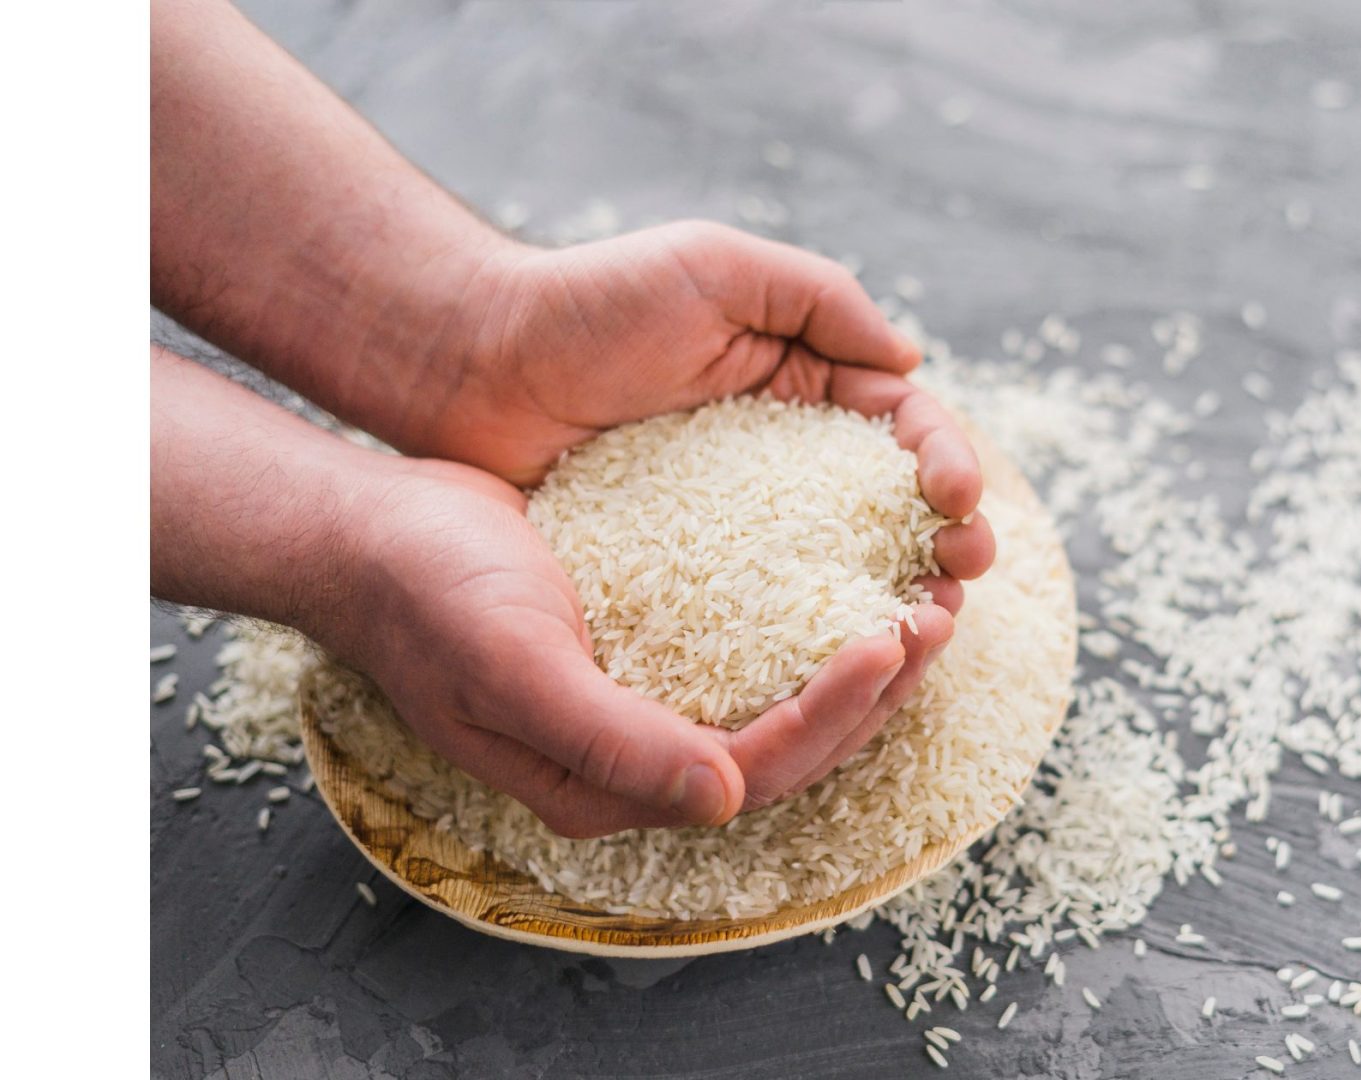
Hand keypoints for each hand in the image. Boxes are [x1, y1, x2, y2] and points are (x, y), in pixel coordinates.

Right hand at [328, 455, 956, 836]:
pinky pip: (757, 651)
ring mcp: (649, 703)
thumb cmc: (429, 597)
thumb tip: (725, 800)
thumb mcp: (514, 666)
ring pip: (785, 701)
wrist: (375, 534)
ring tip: (921, 597)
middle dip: (876, 690)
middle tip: (939, 613)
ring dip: (859, 661)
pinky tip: (854, 575)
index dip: (836, 713)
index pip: (757, 768)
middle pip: (790, 745)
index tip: (891, 638)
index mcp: (608, 783)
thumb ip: (613, 741)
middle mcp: (640, 758)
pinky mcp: (656, 648)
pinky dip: (812, 621)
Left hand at [427, 222, 994, 588]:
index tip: (954, 497)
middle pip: (890, 502)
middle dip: (944, 536)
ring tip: (925, 624)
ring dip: (895, 591)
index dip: (945, 460)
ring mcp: (736, 517)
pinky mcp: (685, 569)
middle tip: (964, 572)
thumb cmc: (588, 300)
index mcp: (802, 376)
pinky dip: (807, 630)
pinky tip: (837, 657)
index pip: (902, 423)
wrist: (469, 363)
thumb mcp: (715, 267)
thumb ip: (818, 299)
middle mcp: (782, 451)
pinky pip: (758, 603)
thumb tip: (912, 358)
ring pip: (840, 561)